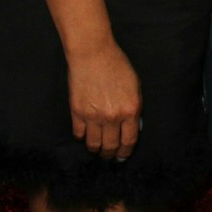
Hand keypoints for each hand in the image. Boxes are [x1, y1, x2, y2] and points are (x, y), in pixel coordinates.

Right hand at [65, 40, 140, 159]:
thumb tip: (132, 126)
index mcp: (130, 110)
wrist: (93, 54)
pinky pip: (79, 134)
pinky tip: (84, 134)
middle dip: (110, 154)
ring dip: (96, 149)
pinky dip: (82, 137)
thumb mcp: (135, 86)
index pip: (129, 140)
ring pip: (94, 145)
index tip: (122, 156)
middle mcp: (113, 117)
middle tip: (109, 155)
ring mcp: (94, 116)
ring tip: (97, 148)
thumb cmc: (117, 66)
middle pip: (111, 146)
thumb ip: (134, 107)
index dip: (126, 152)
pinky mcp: (77, 113)